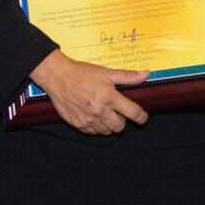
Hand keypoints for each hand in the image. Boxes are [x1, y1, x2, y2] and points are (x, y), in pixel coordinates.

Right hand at [29, 49, 148, 135]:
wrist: (58, 77)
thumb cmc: (82, 73)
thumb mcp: (107, 72)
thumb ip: (128, 76)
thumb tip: (146, 74)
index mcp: (110, 97)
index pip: (133, 113)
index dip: (142, 117)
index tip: (142, 117)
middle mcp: (100, 111)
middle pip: (120, 127)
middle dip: (122, 121)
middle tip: (118, 112)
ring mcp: (88, 119)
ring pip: (106, 131)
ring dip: (109, 125)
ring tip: (105, 114)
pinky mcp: (78, 124)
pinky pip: (92, 132)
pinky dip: (96, 127)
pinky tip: (94, 116)